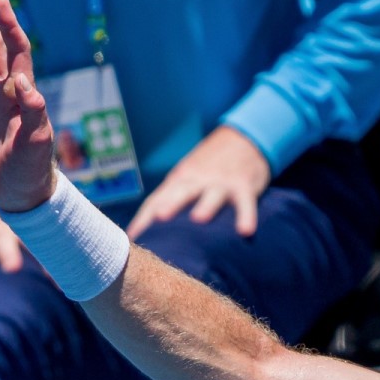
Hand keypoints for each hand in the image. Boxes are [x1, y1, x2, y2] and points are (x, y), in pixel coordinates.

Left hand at [126, 126, 270, 238]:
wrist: (243, 140)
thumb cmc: (209, 169)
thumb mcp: (187, 179)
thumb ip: (169, 201)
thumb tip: (138, 233)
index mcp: (179, 180)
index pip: (157, 199)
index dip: (144, 218)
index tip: (133, 239)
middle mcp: (197, 180)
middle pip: (182, 191)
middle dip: (171, 203)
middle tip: (160, 217)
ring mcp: (221, 182)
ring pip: (212, 194)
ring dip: (206, 205)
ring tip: (199, 219)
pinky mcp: (244, 186)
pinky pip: (245, 203)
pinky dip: (246, 216)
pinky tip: (246, 231)